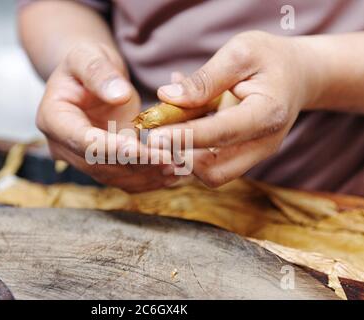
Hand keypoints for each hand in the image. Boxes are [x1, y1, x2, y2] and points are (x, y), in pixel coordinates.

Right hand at [37, 42, 176, 191]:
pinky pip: (125, 178)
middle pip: (100, 164)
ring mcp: (83, 159)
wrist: (89, 77)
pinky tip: (173, 173)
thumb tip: (119, 95)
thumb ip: (99, 72)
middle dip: (136, 164)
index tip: (137, 148)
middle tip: (169, 159)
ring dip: (147, 175)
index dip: (110, 147)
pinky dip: (149, 177)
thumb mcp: (87, 55)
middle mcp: (64, 146)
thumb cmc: (85, 62)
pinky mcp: (103, 164)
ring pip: (115, 176)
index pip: (82, 140)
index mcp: (53, 119)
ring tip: (177, 167)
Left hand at [153, 31, 319, 187]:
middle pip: (215, 172)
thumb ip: (204, 79)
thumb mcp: (240, 53)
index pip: (221, 133)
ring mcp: (253, 155)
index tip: (155, 136)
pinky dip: (189, 147)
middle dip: (181, 157)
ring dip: (182, 154)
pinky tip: (177, 120)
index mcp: (267, 114)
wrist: (297, 75)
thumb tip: (167, 97)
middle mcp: (263, 144)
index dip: (186, 137)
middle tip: (154, 135)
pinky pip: (209, 161)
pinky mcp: (241, 156)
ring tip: (165, 124)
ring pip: (210, 173)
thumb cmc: (270, 59)